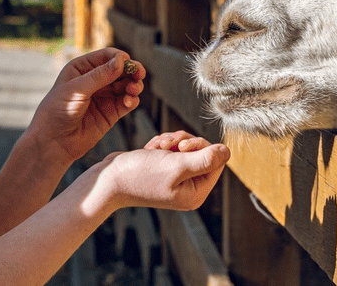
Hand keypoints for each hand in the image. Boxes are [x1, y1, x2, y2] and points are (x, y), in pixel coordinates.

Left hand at [27, 48, 145, 163]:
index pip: (106, 56)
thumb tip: (121, 61)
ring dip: (133, 85)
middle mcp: (94, 81)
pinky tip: (129, 102)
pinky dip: (132, 100)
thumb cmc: (57, 112)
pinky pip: (126, 102)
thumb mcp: (76, 90)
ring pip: (126, 85)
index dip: (119, 58)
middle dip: (131, 71)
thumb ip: (99, 76)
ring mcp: (103, 97)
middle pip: (120, 70)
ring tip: (133, 90)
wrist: (53, 143)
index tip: (127, 63)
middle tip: (139, 74)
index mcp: (81, 68)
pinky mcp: (110, 113)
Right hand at [101, 134, 229, 210]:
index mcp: (196, 194)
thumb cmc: (140, 175)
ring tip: (157, 147)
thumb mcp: (176, 165)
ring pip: (187, 147)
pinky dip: (162, 144)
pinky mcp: (164, 170)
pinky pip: (173, 148)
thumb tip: (228, 151)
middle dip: (185, 142)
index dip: (202, 147)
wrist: (108, 179)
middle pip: (203, 152)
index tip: (182, 147)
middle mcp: (188, 188)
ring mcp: (176, 179)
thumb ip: (205, 159)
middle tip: (169, 145)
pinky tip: (150, 150)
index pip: (216, 162)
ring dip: (172, 141)